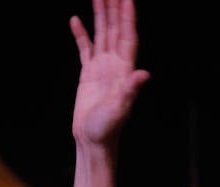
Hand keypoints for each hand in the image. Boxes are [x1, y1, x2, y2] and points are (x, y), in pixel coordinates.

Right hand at [69, 0, 149, 147]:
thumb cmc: (108, 129)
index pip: (127, 36)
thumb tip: (143, 74)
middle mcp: (115, 65)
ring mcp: (101, 68)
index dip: (128, 16)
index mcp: (124, 70)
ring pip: (102, 35)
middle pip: (116, 30)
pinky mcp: (88, 75)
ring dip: (101, 16)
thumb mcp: (120, 109)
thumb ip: (130, 90)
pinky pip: (85, 49)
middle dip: (114, 8)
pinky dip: (81, 34)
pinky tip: (76, 20)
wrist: (93, 140)